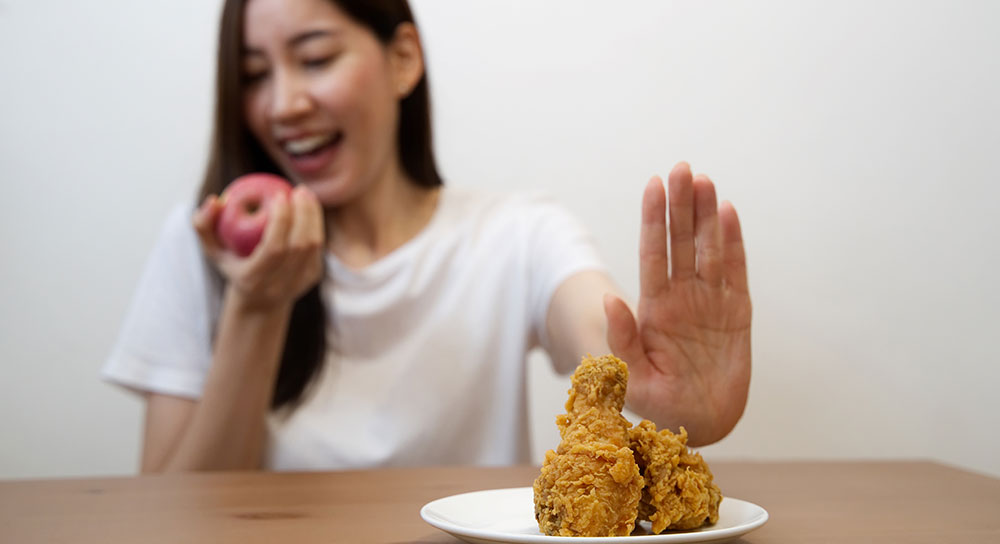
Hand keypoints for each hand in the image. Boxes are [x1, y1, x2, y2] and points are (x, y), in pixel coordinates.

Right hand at [193, 185, 324, 311]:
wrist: (258, 301)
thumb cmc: (232, 266)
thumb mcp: (212, 250)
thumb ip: (203, 225)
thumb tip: (214, 199)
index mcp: (253, 279)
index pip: (274, 248)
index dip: (281, 220)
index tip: (280, 194)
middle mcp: (279, 285)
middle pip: (299, 245)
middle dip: (303, 213)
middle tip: (297, 190)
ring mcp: (299, 283)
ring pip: (314, 245)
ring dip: (313, 215)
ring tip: (304, 193)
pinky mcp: (313, 277)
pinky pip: (318, 246)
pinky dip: (316, 224)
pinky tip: (310, 206)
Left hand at [604, 162, 750, 445]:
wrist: (701, 422)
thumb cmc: (660, 402)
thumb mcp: (631, 377)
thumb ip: (621, 340)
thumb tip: (608, 298)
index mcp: (654, 308)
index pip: (652, 253)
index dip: (653, 219)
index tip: (652, 185)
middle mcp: (681, 296)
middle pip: (680, 241)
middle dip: (679, 205)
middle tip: (680, 168)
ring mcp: (710, 300)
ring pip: (708, 248)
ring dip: (705, 214)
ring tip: (702, 180)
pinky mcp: (737, 310)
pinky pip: (736, 270)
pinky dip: (733, 241)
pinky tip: (727, 211)